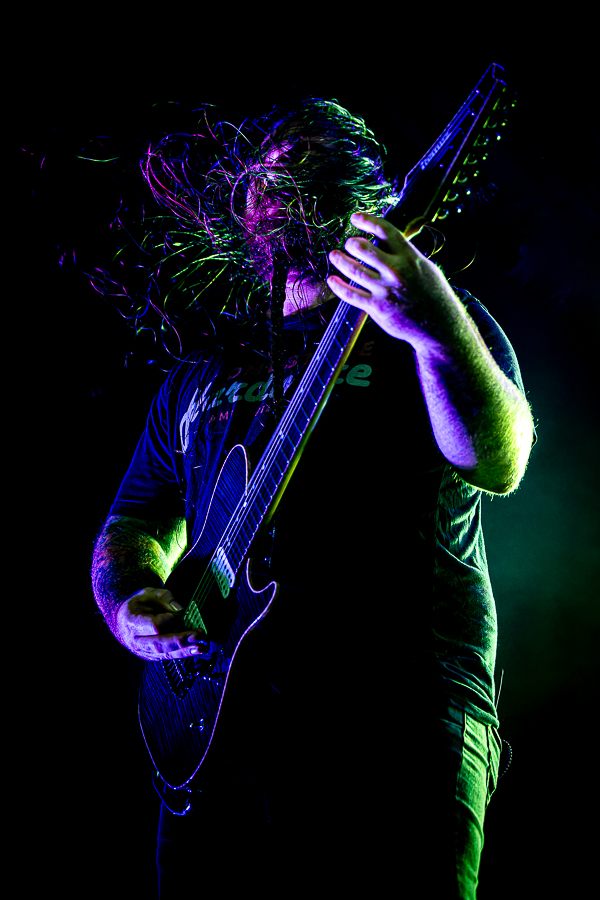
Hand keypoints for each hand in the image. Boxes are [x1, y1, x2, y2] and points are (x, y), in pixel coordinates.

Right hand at [116, 587, 208, 661]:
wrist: (124, 620)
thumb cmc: (139, 604)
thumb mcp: (149, 593)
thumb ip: (165, 598)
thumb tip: (180, 609)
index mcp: (133, 620)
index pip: (153, 626)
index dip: (168, 621)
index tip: (177, 614)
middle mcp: (136, 640)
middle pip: (160, 643)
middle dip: (181, 640)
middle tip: (198, 635)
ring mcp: (143, 650)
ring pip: (165, 653)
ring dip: (185, 650)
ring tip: (202, 646)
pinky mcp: (151, 656)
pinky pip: (168, 656)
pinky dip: (183, 653)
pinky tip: (196, 650)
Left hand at [327, 212, 456, 352]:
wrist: (439, 326)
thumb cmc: (433, 295)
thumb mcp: (425, 267)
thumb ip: (405, 254)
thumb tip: (386, 241)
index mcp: (410, 257)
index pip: (385, 230)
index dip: (367, 220)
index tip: (355, 217)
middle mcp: (396, 271)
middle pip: (364, 248)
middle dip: (352, 243)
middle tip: (348, 243)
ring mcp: (385, 290)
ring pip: (354, 270)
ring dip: (340, 260)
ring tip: (334, 255)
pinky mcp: (377, 308)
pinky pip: (351, 295)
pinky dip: (338, 286)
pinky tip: (332, 280)